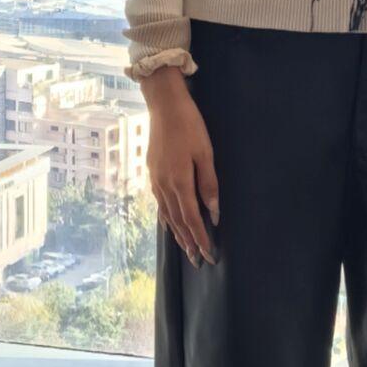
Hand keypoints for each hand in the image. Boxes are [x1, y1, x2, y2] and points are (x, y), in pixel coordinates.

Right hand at [140, 70, 219, 265]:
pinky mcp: (152, 173)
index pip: (192, 219)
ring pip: (167, 215)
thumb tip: (214, 213)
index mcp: (180, 182)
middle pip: (178, 222)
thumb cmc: (189, 126)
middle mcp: (164, 186)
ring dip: (177, 234)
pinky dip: (165, 218)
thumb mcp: (205, 153)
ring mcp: (155, 180)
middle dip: (189, 242)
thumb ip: (209, 184)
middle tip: (198, 260)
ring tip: (185, 249)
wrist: (164, 106)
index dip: (201, 238)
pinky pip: (159, 204)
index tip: (209, 255)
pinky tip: (168, 224)